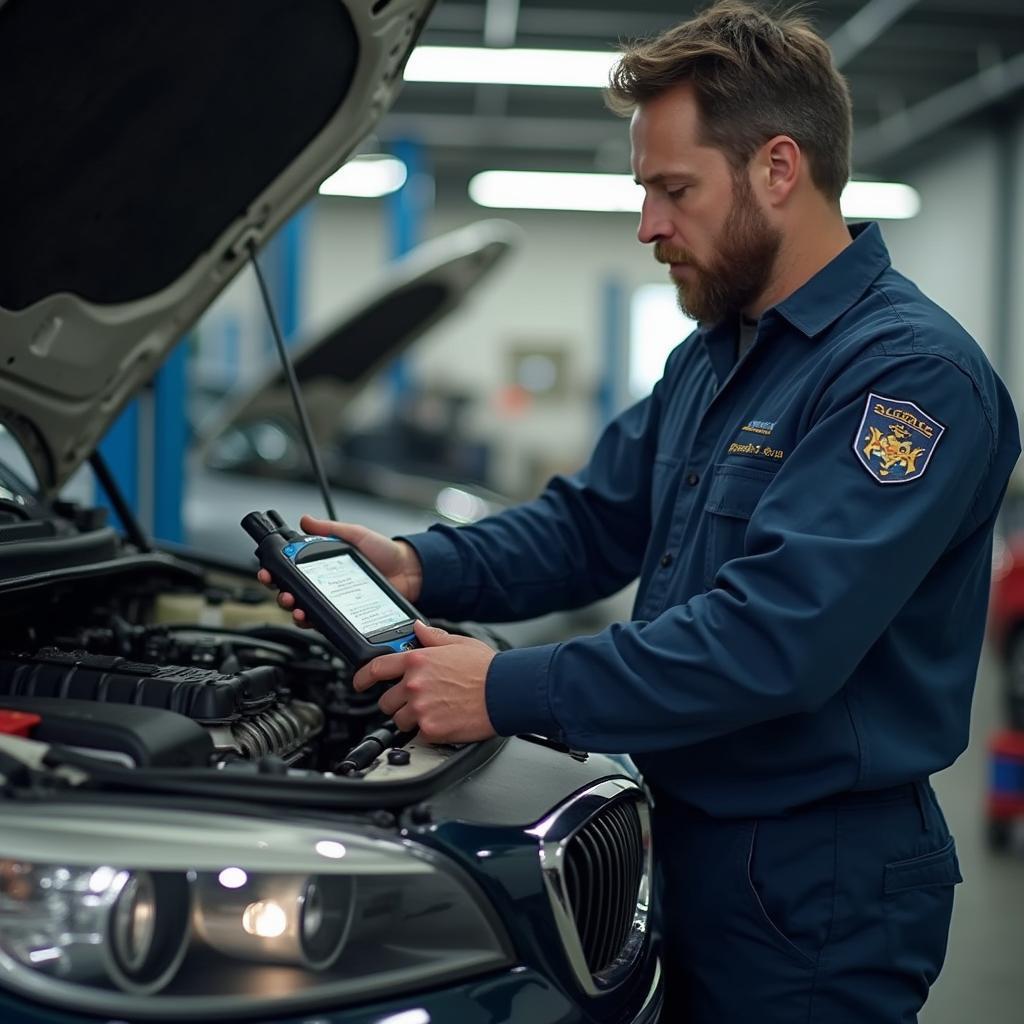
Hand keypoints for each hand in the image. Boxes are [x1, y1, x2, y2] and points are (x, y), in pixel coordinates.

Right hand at [256, 514, 422, 626]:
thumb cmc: (385, 552)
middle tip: (282, 592)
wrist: (409, 571)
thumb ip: (330, 529)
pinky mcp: (344, 616)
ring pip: (304, 609)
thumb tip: (306, 520)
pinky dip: (313, 621)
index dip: (276, 571)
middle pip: (292, 592)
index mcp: (323, 564)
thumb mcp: (355, 534)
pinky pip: (324, 622)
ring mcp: (334, 601)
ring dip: (294, 610)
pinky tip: (311, 617)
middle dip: (281, 593)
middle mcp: (325, 584)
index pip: (291, 569)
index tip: (268, 570)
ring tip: (295, 606)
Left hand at [352, 620, 497, 743]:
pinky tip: (445, 721)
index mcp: (418, 660)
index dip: (362, 678)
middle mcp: (414, 684)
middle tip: (416, 700)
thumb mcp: (459, 643)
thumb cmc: (487, 669)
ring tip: (435, 711)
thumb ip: (433, 637)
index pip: (376, 668)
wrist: (505, 692)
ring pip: (400, 720)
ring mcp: (420, 708)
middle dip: (397, 702)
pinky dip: (429, 731)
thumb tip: (418, 628)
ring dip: (411, 718)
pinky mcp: (430, 729)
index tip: (359, 683)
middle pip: (386, 701)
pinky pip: (418, 735)